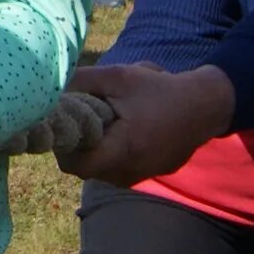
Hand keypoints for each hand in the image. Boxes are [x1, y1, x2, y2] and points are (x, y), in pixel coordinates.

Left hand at [56, 62, 236, 185]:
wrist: (205, 106)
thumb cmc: (159, 89)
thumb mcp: (118, 76)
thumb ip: (81, 82)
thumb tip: (48, 88)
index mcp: (123, 150)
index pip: (75, 164)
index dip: (63, 146)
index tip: (66, 125)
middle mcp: (130, 172)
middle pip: (83, 169)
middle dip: (76, 146)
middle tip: (81, 121)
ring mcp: (140, 177)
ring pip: (99, 170)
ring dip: (94, 150)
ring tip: (105, 123)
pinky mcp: (148, 175)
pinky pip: (116, 169)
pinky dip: (111, 153)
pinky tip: (121, 131)